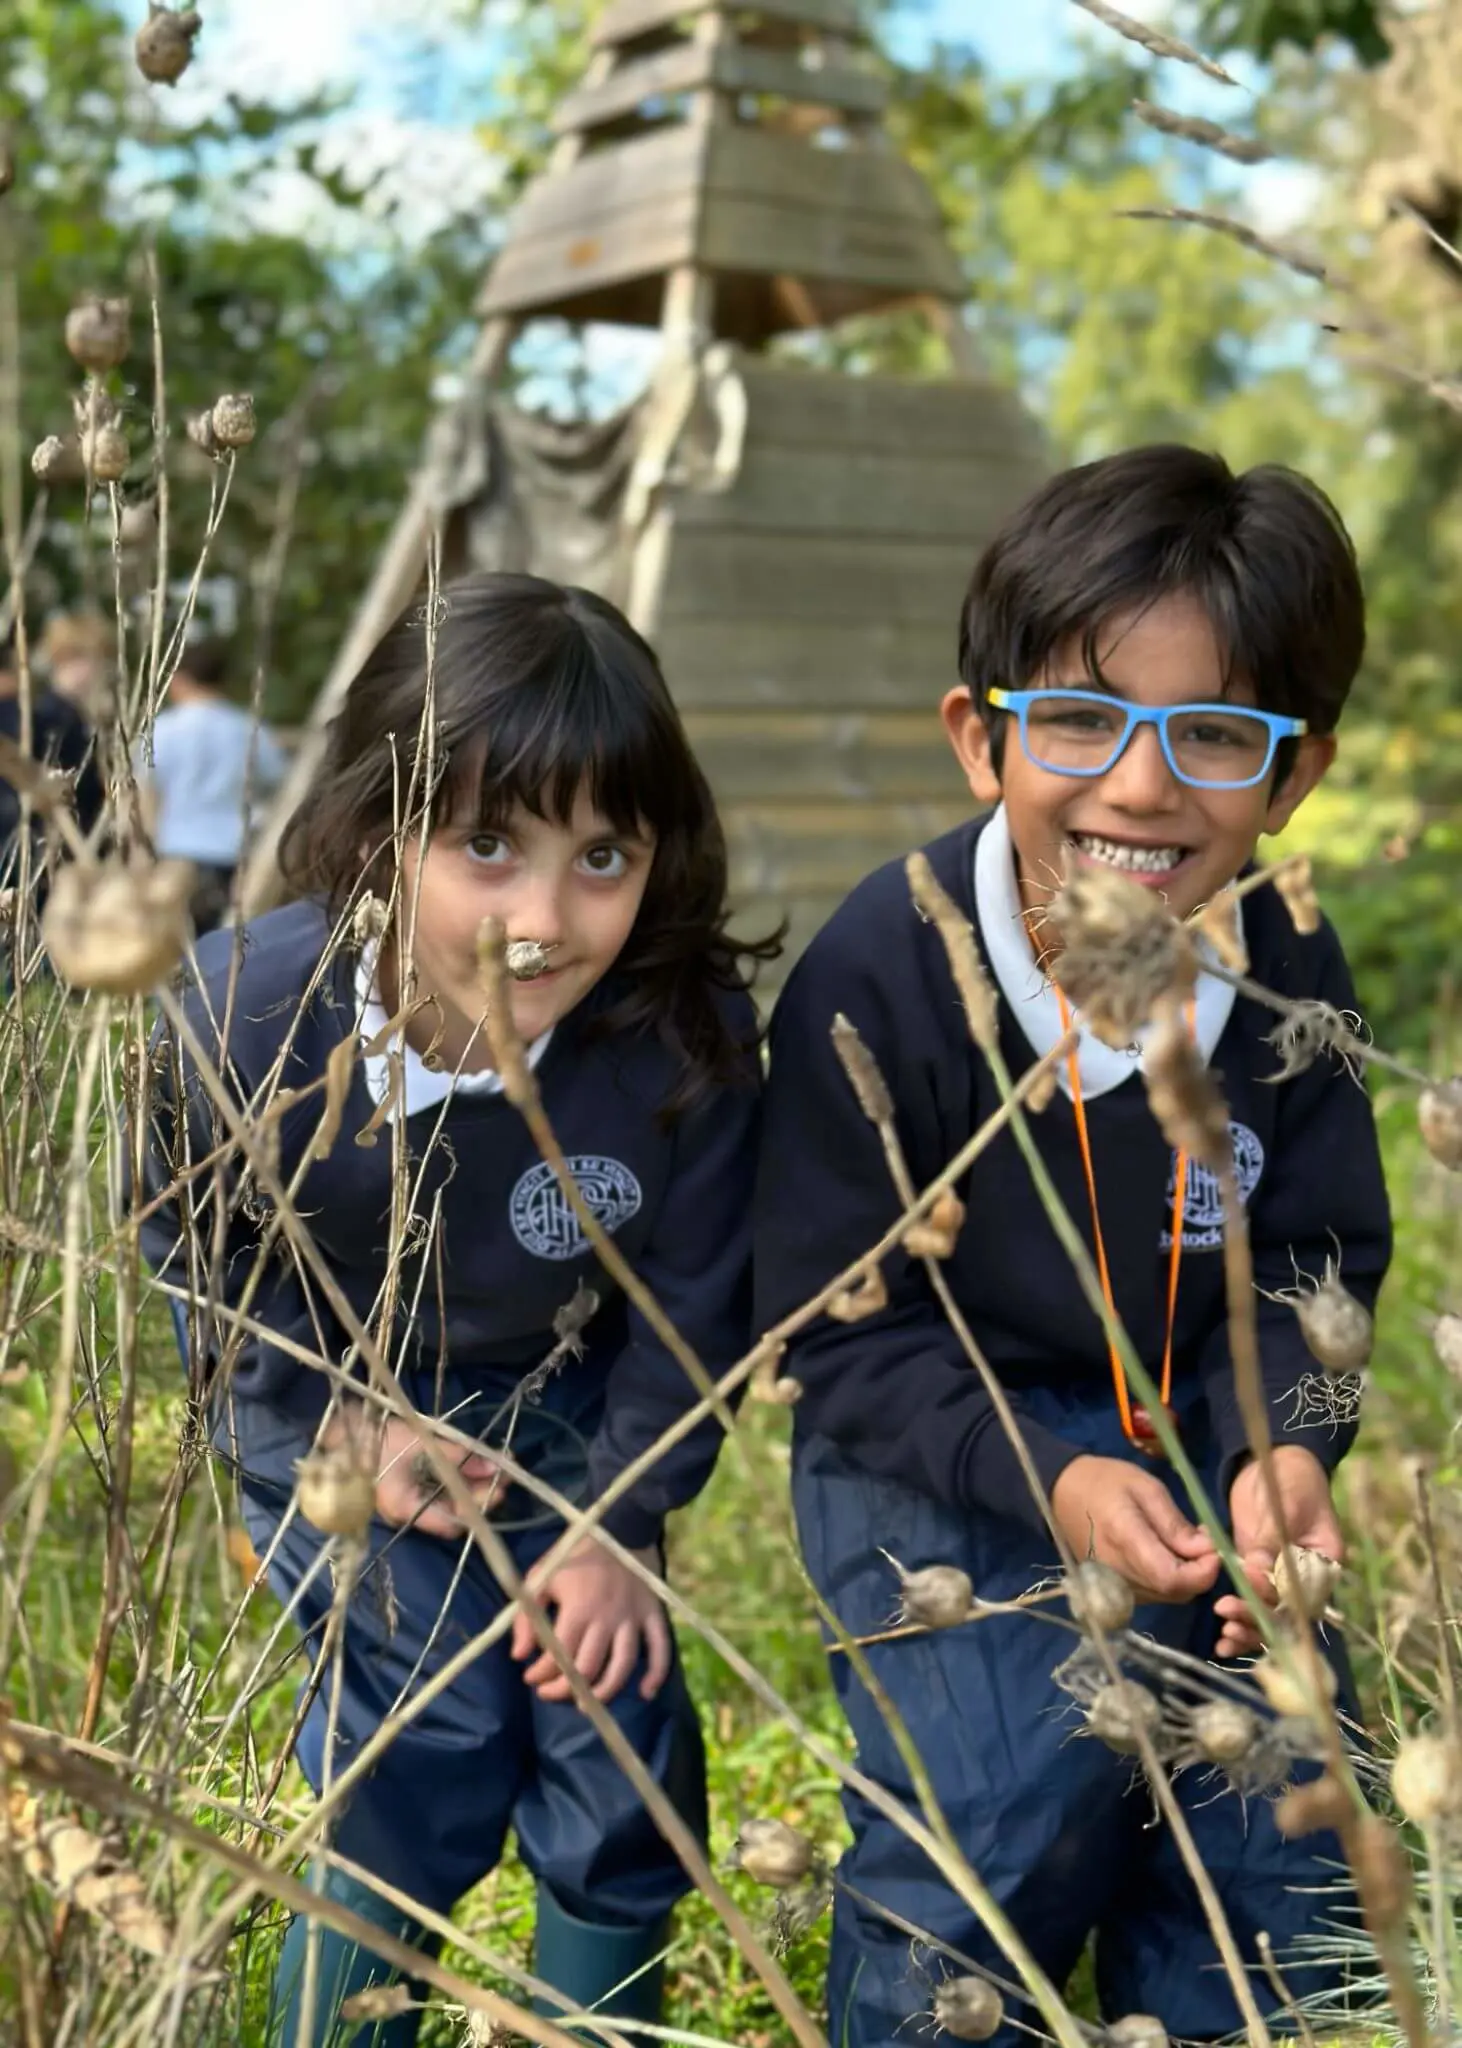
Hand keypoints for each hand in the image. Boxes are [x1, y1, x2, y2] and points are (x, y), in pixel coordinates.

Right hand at [325, 1407, 504, 1538]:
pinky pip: (441, 1488)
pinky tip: (478, 1462)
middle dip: (482, 1493)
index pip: (449, 1521)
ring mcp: (410, 1500)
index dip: (476, 1508)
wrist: (345, 1431)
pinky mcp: (411, 1487)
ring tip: (500, 1466)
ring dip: (475, 1483)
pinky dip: (460, 1477)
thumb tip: (495, 1464)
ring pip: (451, 1499)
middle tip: (507, 1475)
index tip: (498, 1489)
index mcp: (406, 1508)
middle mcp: (410, 1511)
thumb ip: (457, 1455)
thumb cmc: (377, 1439)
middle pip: (454, 1511)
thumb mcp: (420, 1442)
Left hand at [511, 1540, 670, 1705]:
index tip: (530, 1678)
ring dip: (605, 1691)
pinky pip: (660, 1648)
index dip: (541, 1674)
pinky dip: (656, 1673)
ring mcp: (633, 1619)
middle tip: (551, 1692)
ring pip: (622, 1666)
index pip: (558, 1656)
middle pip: (588, 1668)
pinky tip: (646, 1693)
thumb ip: (525, 1616)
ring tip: (587, 1704)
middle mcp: (607, 1619)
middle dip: (565, 1689)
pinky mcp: (652, 1614)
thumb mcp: (541, 1576)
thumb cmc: (574, 1554)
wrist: (618, 1527)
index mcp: (578, 1609)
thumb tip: (519, 1655)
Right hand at [1052, 1454, 1219, 1603]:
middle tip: (1202, 1540)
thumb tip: (1206, 1551)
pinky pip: (1154, 1593)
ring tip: (1183, 1542)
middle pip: (1174, 1591)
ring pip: (1167, 1596)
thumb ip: (1174, 1523)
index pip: (1172, 1578)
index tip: (1215, 1549)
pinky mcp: (1114, 1589)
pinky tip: (1165, 1553)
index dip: (1202, 1572)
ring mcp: (1114, 1585)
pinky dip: (1169, 1578)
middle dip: (1199, 1572)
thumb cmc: (1106, 1482)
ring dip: (1186, 1576)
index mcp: (1125, 1539)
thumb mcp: (1145, 1488)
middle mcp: (1119, 1572)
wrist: (1062, 1493)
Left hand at [1214, 1445, 1340, 1659]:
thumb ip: (1273, 1536)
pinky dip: (1239, 1621)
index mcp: (1323, 1563)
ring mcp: (1278, 1578)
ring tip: (1223, 1636)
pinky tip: (1221, 1642)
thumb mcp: (1286, 1503)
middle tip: (1226, 1612)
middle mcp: (1304, 1580)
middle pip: (1285, 1614)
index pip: (1304, 1595)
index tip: (1250, 1585)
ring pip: (1267, 1617)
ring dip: (1247, 1629)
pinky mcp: (1255, 1572)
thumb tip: (1257, 1568)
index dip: (1277, 1599)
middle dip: (1257, 1619)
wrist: (1274, 1461)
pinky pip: (1251, 1603)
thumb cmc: (1291, 1480)